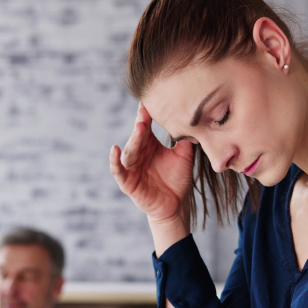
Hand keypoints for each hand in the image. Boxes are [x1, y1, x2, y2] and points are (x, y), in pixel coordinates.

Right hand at [109, 104, 195, 228]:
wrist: (176, 205)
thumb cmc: (178, 180)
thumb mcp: (185, 157)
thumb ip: (186, 140)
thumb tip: (193, 119)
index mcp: (150, 144)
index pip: (146, 127)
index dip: (147, 115)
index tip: (149, 102)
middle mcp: (139, 153)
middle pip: (137, 137)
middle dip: (141, 125)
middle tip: (145, 113)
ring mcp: (131, 167)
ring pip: (129, 151)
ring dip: (133, 140)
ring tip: (139, 128)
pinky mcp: (127, 182)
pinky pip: (117, 170)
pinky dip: (114, 161)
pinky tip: (115, 150)